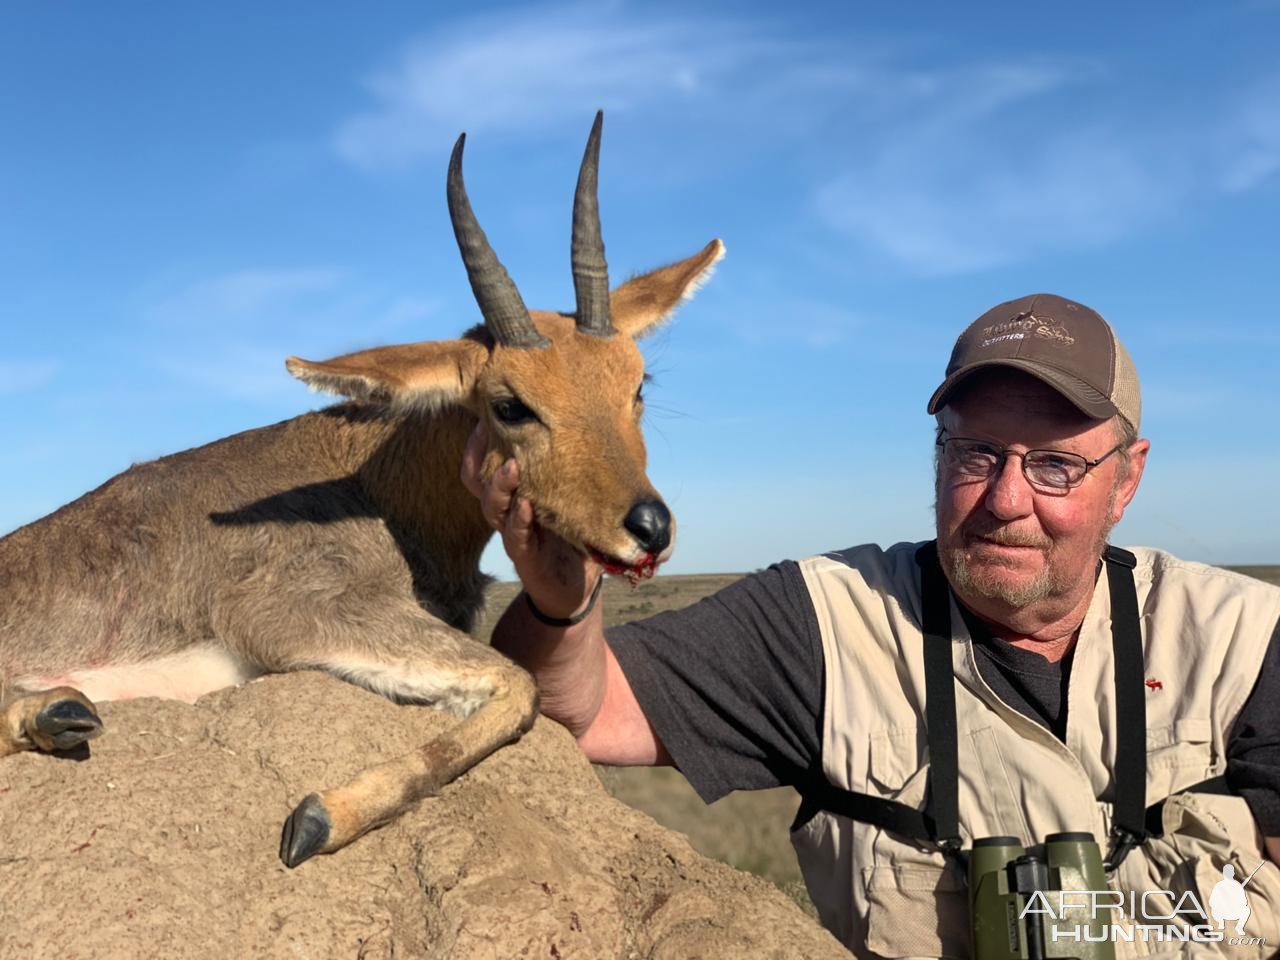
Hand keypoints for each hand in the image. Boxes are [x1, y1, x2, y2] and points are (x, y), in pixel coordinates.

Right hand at [460, 421, 601, 618]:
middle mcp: (509, 509)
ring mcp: (513, 532)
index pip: (487, 460)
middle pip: (477, 479)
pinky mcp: (524, 556)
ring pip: (491, 506)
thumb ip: (587, 463)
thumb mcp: (579, 494)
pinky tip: (525, 505)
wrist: (576, 585)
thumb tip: (619, 416)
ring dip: (500, 485)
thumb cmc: (576, 534)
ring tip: (512, 466)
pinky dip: (519, 520)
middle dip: (478, 453)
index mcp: (517, 490)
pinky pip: (515, 535)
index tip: (489, 412)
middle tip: (488, 427)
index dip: (481, 439)